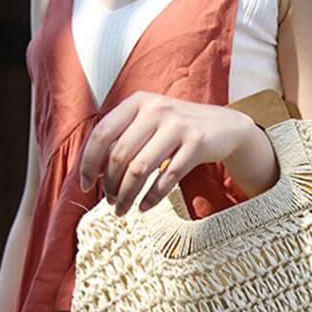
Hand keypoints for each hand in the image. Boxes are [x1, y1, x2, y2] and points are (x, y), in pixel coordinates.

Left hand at [79, 90, 258, 215]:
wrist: (224, 126)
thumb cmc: (178, 129)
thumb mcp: (150, 122)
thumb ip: (124, 137)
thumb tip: (93, 171)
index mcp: (138, 102)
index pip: (102, 134)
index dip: (89, 163)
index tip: (86, 185)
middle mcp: (156, 109)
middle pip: (120, 155)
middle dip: (110, 184)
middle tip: (110, 202)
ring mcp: (178, 126)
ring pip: (141, 169)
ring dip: (128, 195)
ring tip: (123, 209)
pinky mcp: (197, 144)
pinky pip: (167, 178)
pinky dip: (152, 197)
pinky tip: (144, 207)